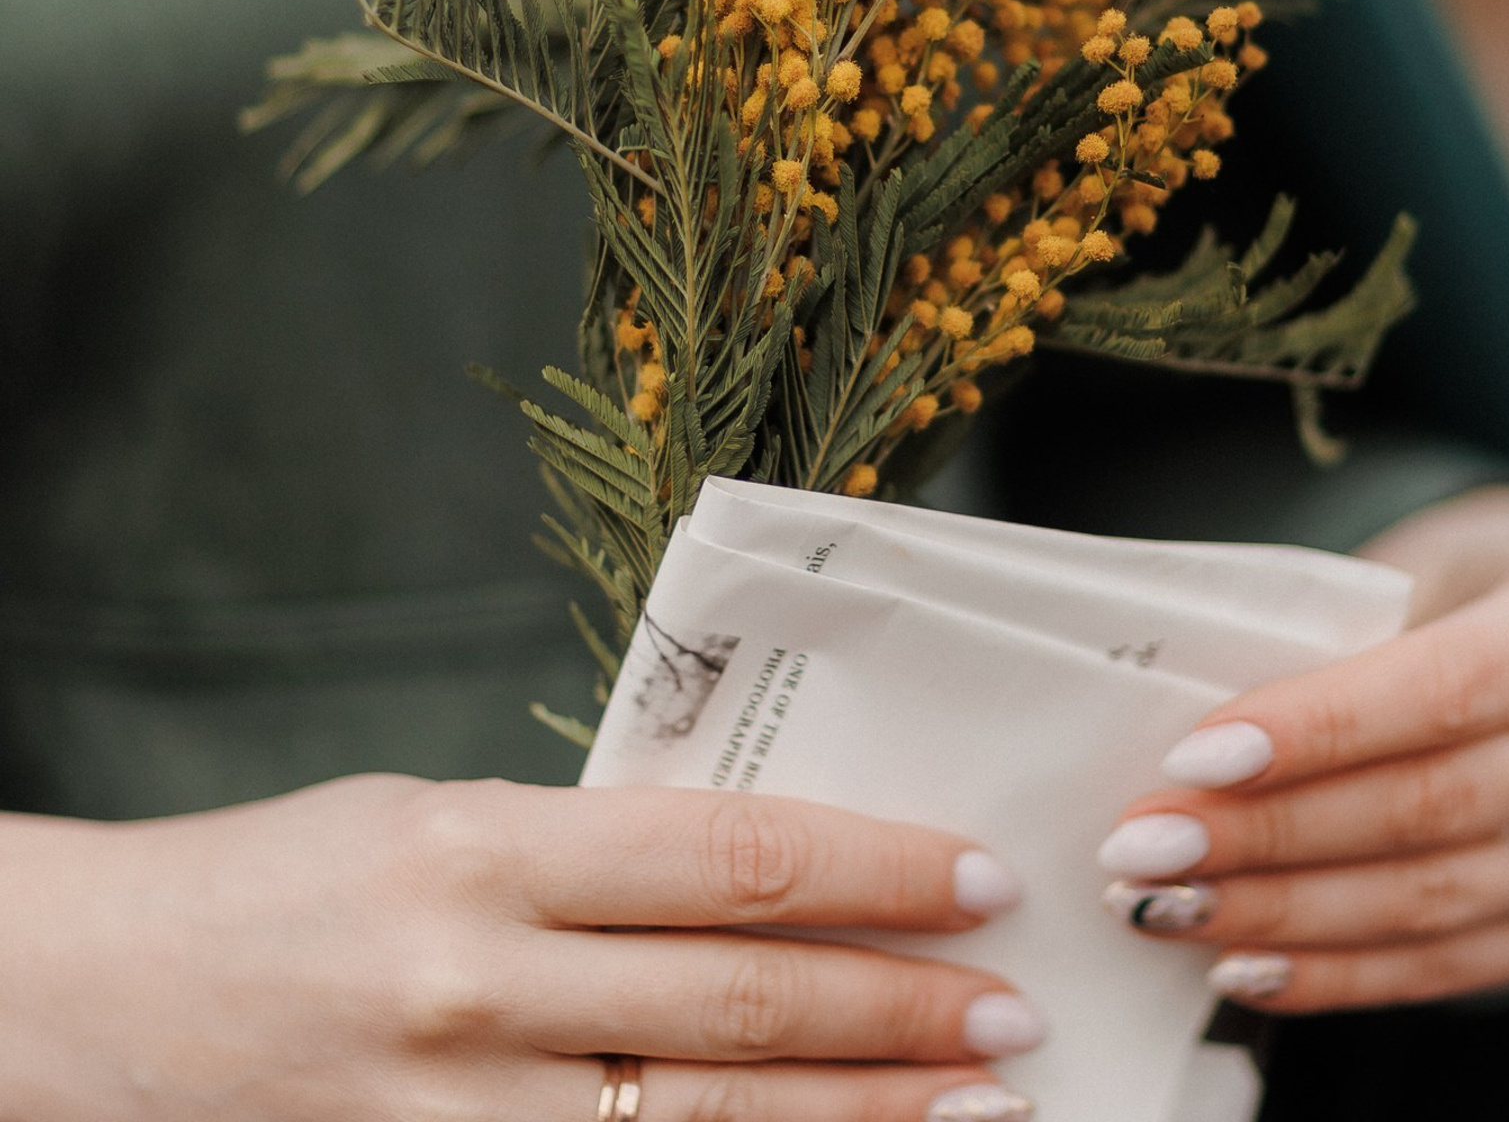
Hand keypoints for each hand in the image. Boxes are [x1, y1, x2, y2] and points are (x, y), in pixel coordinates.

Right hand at [0, 775, 1041, 1121]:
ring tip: (974, 1108)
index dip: (877, 870)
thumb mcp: (441, 819)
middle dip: (900, 1014)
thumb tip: (763, 877)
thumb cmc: (282, 883)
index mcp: (486, 847)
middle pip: (743, 1006)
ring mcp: (450, 1114)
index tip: (977, 878)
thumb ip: (591, 854)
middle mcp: (478, 985)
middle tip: (1013, 1013)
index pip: (734, 856)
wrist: (87, 1003)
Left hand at [1096, 486, 1508, 1013]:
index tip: (1195, 754)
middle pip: (1438, 803)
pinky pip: (1447, 967)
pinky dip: (1335, 972)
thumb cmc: (1435, 584)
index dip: (1324, 726)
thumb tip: (1194, 740)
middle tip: (1146, 845)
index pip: (1455, 683)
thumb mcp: (1402, 564)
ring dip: (1284, 914)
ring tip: (1167, 905)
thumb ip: (1328, 635)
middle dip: (1274, 832)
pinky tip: (1240, 965)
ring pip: (1437, 900)